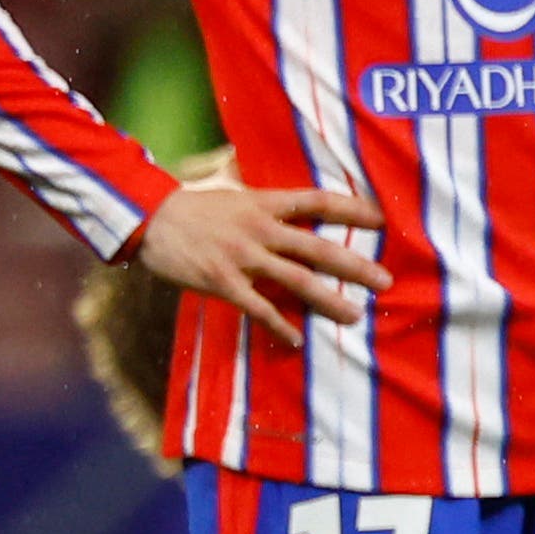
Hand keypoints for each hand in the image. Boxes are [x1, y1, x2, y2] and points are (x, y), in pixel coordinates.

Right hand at [131, 177, 388, 349]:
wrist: (148, 220)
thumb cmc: (194, 207)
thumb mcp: (234, 193)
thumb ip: (267, 202)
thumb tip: (296, 203)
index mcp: (264, 203)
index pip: (317, 201)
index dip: (351, 209)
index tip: (381, 218)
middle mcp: (259, 229)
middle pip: (317, 247)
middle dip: (354, 265)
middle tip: (385, 281)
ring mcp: (242, 257)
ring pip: (296, 280)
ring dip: (328, 299)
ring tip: (354, 315)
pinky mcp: (223, 282)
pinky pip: (258, 308)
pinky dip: (279, 325)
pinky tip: (297, 340)